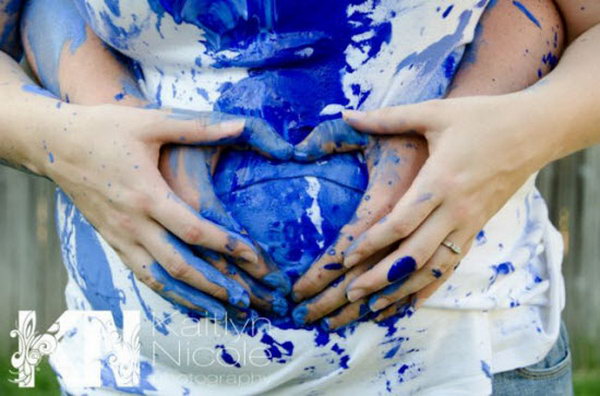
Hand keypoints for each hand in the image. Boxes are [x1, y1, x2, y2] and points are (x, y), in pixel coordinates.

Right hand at [45, 103, 292, 319]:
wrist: (53, 144)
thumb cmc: (105, 128)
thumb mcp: (151, 121)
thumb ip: (198, 127)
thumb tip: (242, 124)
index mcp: (146, 194)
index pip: (194, 230)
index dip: (226, 245)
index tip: (254, 257)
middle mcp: (133, 223)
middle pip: (179, 265)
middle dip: (215, 285)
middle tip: (245, 300)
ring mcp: (119, 236)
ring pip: (159, 279)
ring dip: (192, 298)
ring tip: (221, 313)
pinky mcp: (112, 241)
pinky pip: (142, 275)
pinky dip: (167, 292)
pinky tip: (186, 300)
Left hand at [339, 96, 544, 319]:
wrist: (535, 130)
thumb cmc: (482, 117)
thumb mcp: (435, 112)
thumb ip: (388, 118)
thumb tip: (347, 114)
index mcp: (441, 179)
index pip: (402, 222)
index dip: (373, 242)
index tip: (347, 257)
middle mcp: (456, 208)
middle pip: (415, 254)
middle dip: (381, 276)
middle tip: (351, 293)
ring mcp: (470, 221)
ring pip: (434, 267)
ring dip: (402, 288)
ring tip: (374, 305)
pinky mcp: (477, 227)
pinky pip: (452, 264)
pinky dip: (431, 285)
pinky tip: (412, 301)